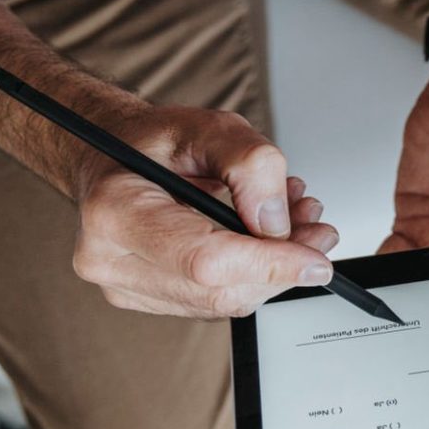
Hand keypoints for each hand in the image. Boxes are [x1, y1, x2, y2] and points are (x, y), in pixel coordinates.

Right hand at [70, 105, 338, 317]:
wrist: (111, 159)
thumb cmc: (149, 142)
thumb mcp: (206, 126)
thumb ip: (250, 164)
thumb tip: (277, 222)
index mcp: (116, 211)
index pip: (205, 260)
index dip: (268, 265)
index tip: (315, 259)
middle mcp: (111, 259)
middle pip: (219, 290)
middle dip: (281, 266)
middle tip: (316, 230)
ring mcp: (125, 286)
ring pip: (223, 302)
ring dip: (272, 271)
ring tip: (295, 224)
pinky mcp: (147, 299)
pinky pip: (214, 302)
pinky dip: (251, 276)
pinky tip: (265, 241)